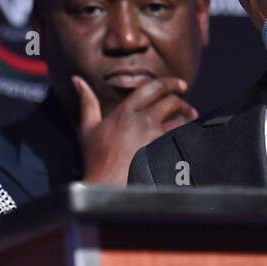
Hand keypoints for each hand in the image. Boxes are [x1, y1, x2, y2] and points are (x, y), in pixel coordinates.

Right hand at [74, 74, 196, 184]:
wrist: (106, 185)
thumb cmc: (95, 159)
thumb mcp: (87, 127)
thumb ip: (86, 101)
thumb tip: (77, 80)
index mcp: (125, 111)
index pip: (153, 87)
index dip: (169, 83)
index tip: (179, 84)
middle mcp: (143, 120)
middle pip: (171, 101)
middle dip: (181, 99)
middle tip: (185, 102)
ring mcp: (155, 136)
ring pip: (180, 119)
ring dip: (186, 116)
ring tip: (189, 117)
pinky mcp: (163, 150)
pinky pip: (180, 137)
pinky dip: (185, 133)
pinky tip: (186, 135)